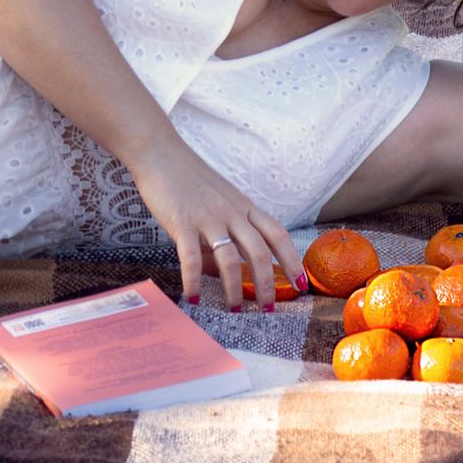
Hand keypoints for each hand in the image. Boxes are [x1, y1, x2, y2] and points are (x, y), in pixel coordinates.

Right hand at [125, 142, 305, 309]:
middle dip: (268, 284)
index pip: (278, 235)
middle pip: (260, 251)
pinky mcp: (182, 222)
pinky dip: (194, 280)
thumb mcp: (217, 203)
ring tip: (234, 309)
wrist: (160, 153)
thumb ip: (223, 235)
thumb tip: (218, 272)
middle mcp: (232, 212)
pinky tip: (193, 297)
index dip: (293, 261)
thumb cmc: (188, 179)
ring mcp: (208, 217)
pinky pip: (191, 258)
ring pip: (229, 259)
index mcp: (245, 207)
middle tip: (267, 309)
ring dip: (234, 289)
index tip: (302, 284)